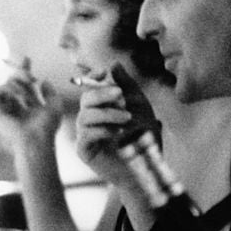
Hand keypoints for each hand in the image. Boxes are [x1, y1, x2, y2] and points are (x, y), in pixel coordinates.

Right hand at [0, 57, 62, 147]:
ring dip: (18, 83)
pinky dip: (7, 89)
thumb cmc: (47, 127)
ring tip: (27, 90)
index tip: (27, 59)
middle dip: (22, 73)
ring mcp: (5, 109)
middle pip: (13, 80)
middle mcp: (16, 107)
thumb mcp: (55, 106)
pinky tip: (18, 95)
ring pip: (6, 84)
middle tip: (31, 78)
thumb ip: (51, 92)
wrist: (36, 140)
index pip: (24, 84)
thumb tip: (44, 81)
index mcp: (28, 107)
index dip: (24, 71)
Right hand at [75, 63, 158, 183]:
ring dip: (107, 113)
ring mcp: (85, 134)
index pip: (89, 86)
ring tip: (127, 118)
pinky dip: (102, 130)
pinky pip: (85, 135)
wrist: (147, 167)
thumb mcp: (140, 106)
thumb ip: (127, 85)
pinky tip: (117, 132)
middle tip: (120, 95)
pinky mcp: (84, 150)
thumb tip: (114, 64)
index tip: (103, 72)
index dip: (92, 77)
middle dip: (102, 93)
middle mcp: (90, 118)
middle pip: (85, 98)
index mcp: (101, 106)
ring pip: (85, 115)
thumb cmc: (144, 137)